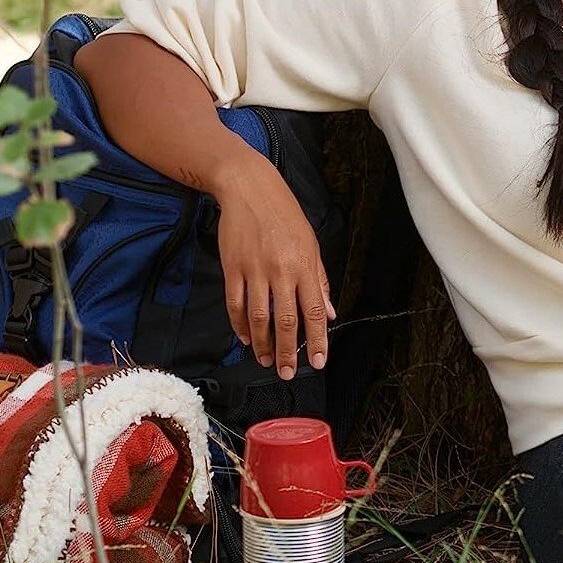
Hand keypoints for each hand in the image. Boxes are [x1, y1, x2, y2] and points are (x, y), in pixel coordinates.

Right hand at [213, 155, 336, 379]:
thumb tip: (330, 313)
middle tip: (289, 373)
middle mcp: (281, 270)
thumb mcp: (311, 244)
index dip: (317, 339)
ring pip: (258, 318)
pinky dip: (240, 326)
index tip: (318, 361)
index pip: (314, 310)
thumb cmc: (285, 216)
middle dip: (289, 351)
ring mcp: (255, 270)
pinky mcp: (232, 268)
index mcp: (305, 265)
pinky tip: (246, 339)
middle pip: (286, 320)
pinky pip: (235, 305)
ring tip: (268, 361)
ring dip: (263, 344)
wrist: (250, 189)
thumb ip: (319, 281)